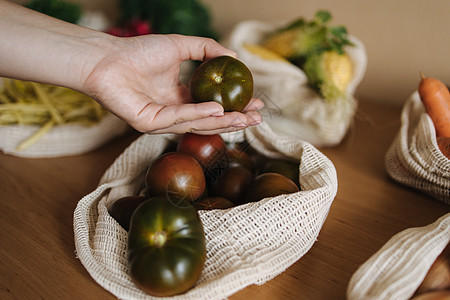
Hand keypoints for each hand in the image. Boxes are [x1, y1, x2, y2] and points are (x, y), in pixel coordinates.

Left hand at [82, 34, 263, 134]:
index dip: (235, 106)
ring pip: (198, 124)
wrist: (107, 57)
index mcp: (181, 98)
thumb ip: (206, 49)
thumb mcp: (180, 46)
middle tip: (258, 119)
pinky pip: (178, 119)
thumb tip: (233, 54)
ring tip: (245, 118)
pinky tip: (217, 110)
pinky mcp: (149, 124)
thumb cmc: (138, 51)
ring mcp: (162, 122)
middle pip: (210, 120)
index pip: (213, 106)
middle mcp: (174, 113)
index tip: (256, 103)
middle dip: (235, 120)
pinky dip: (198, 114)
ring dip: (223, 122)